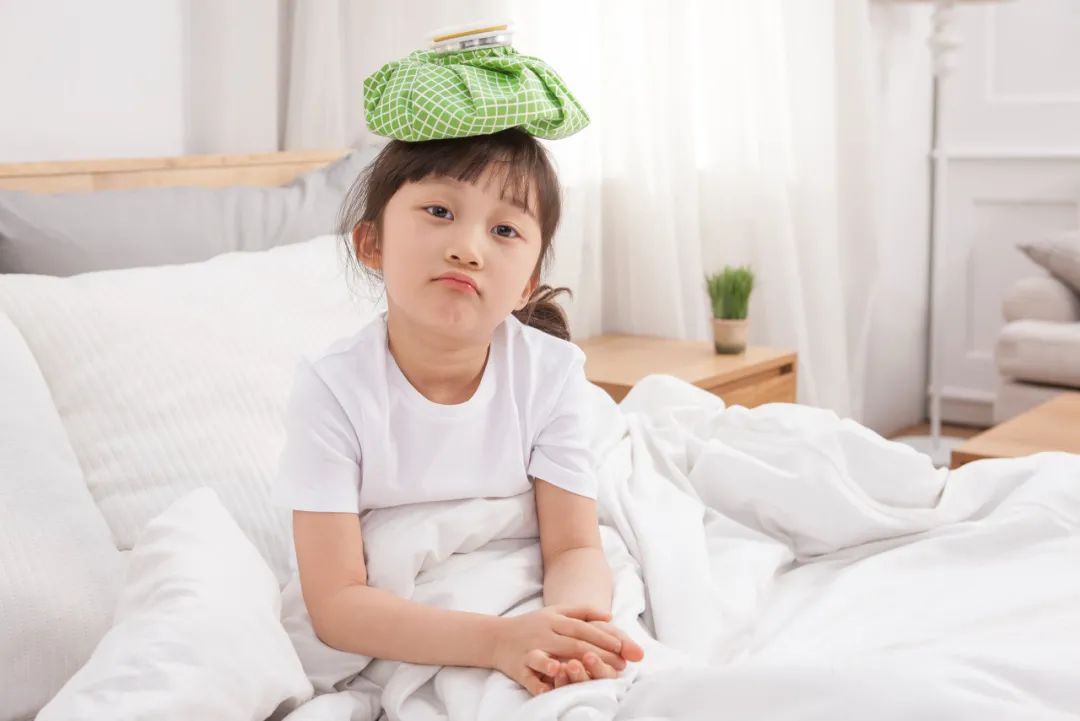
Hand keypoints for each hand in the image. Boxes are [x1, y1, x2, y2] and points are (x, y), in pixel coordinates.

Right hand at [491, 605, 626, 695]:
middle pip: (572, 644)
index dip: (601, 636)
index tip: (620, 646)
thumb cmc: (533, 625)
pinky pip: (528, 677)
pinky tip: (548, 690)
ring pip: (546, 658)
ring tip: (576, 670)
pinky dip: (537, 683)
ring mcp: (529, 651)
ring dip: (561, 664)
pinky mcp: (518, 667)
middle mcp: (543, 634)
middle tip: (618, 665)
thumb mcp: (555, 612)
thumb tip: (609, 615)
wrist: (496, 636)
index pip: (582, 628)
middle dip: (596, 654)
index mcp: (554, 621)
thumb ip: (582, 611)